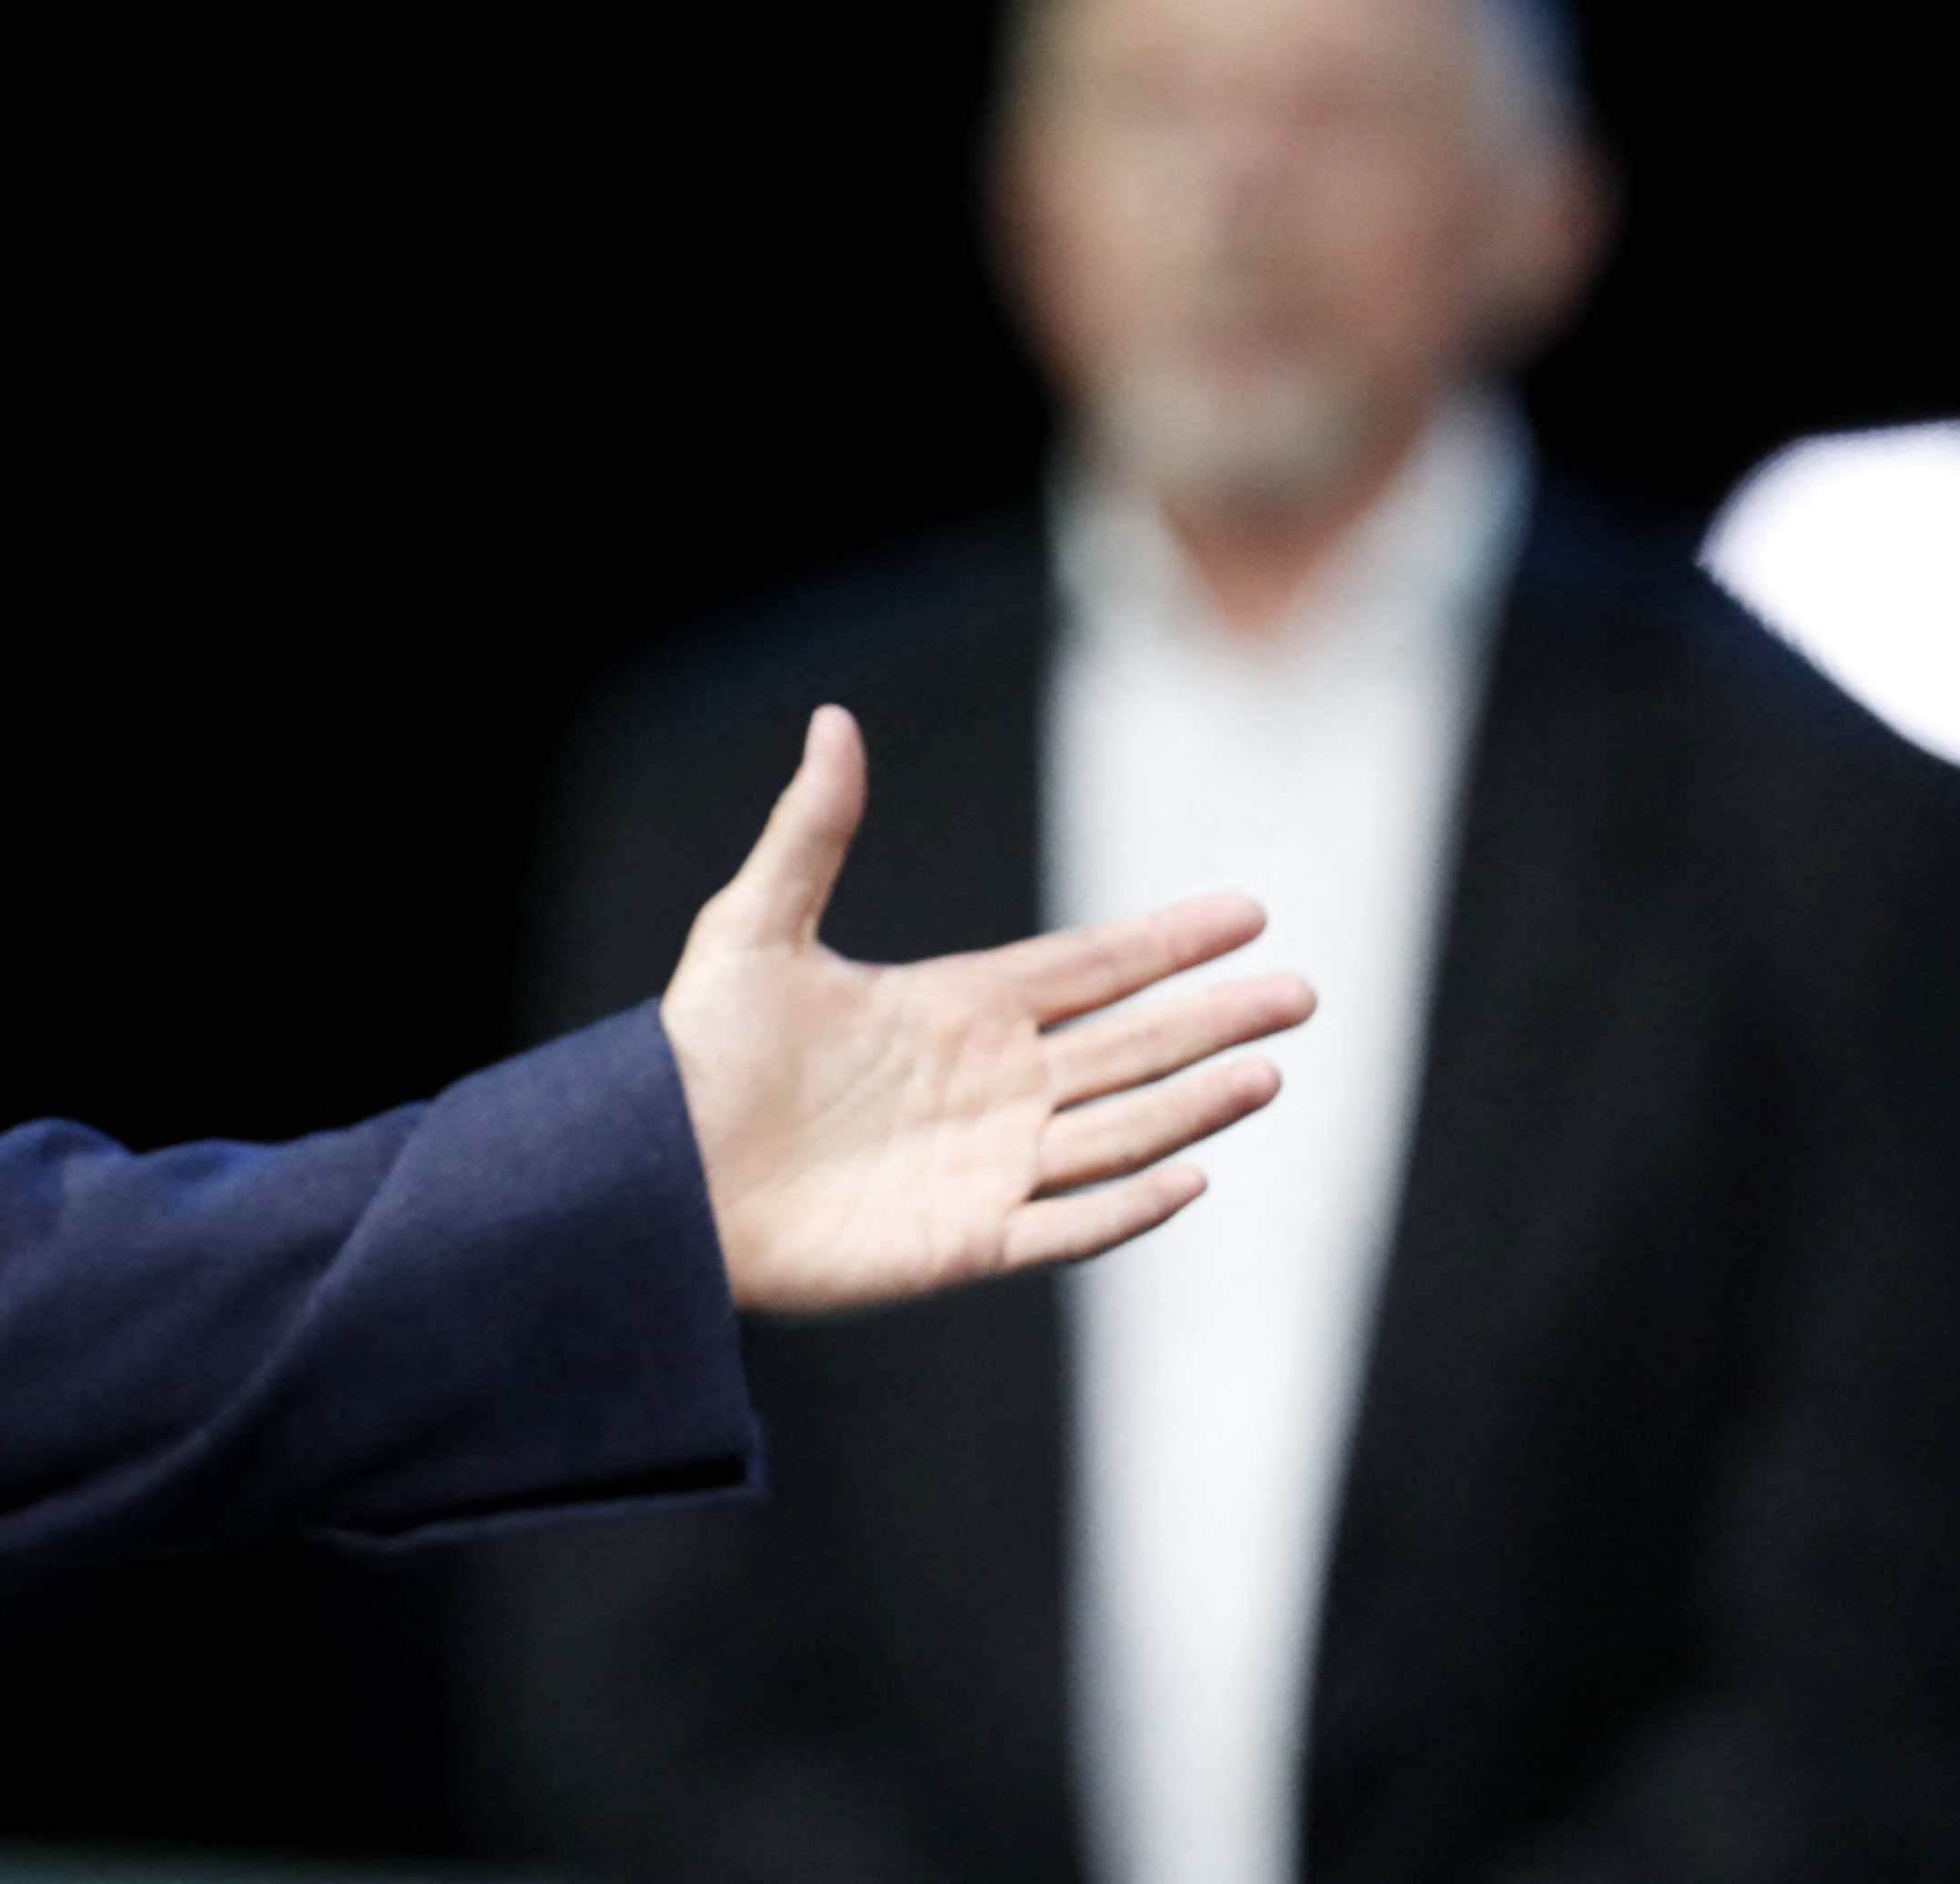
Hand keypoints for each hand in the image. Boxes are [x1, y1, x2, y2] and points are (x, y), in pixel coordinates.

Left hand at [660, 706, 1312, 1314]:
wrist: (657, 1175)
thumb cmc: (695, 1052)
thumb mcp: (752, 927)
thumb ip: (811, 830)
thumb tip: (834, 718)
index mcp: (954, 1008)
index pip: (1088, 968)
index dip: (1166, 942)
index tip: (1247, 913)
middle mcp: (988, 1084)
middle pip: (1129, 1045)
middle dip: (1214, 1018)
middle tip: (1302, 991)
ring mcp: (984, 1165)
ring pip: (1119, 1129)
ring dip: (1194, 1103)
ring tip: (1268, 1070)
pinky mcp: (965, 1241)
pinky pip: (1067, 1222)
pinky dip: (1129, 1203)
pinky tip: (1191, 1170)